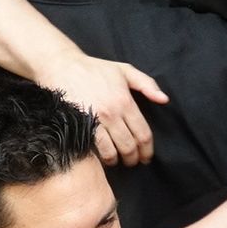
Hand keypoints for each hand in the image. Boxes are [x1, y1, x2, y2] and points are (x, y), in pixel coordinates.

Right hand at [36, 53, 168, 166]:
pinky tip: (102, 158)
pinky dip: (100, 157)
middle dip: (134, 158)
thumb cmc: (94, 68)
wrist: (62, 66)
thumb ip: (147, 84)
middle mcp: (112, 113)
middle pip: (129, 146)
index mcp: (125, 101)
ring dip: (117, 161)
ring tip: (118, 161)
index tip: (146, 157)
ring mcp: (95, 121)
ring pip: (112, 151)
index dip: (147, 150)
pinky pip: (94, 148)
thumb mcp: (124, 70)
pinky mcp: (80, 125)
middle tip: (133, 162)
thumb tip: (164, 100)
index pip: (143, 134)